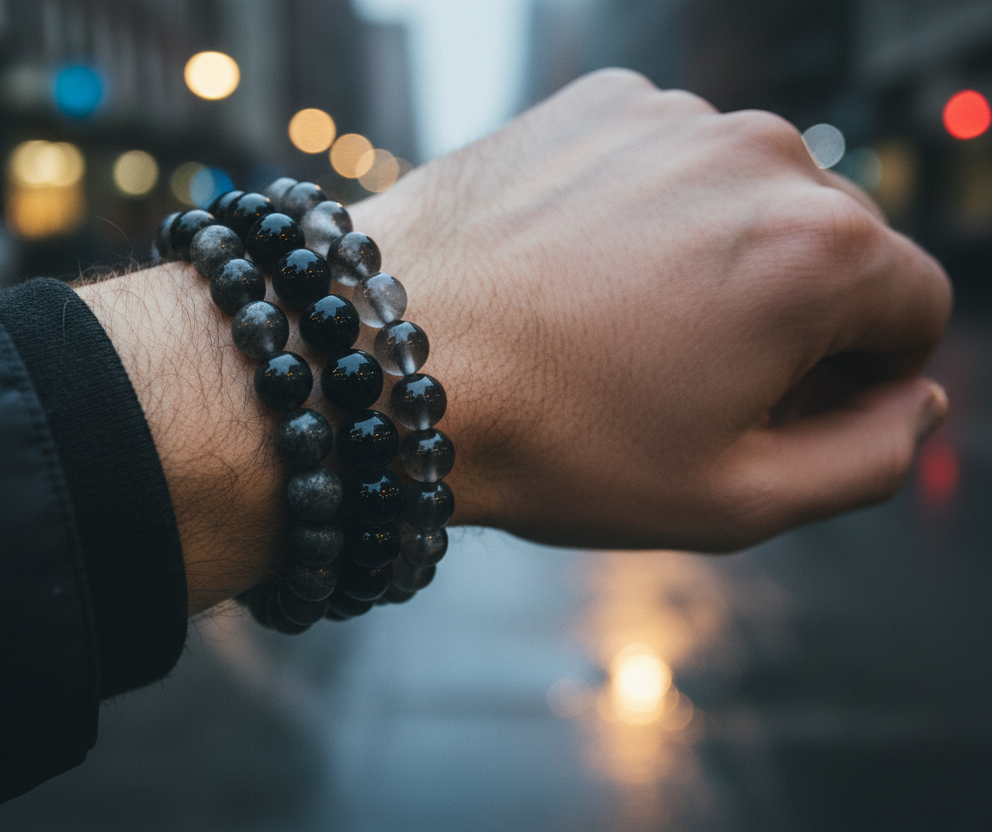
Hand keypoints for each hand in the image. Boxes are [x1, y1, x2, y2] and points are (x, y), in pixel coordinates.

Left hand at [352, 68, 950, 551]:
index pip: (914, 307)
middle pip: (834, 247)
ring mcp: (673, 117)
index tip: (779, 411)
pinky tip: (579, 276)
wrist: (388, 357)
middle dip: (792, 319)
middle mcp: (760, 156)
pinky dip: (646, 216)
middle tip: (691, 386)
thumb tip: (913, 403)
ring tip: (622, 333)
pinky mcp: (597, 103)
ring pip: (747, 200)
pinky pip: (666, 165)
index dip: (860, 379)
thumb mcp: (733, 499)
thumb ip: (865, 460)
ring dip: (716, 262)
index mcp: (820, 250)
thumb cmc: (553, 438)